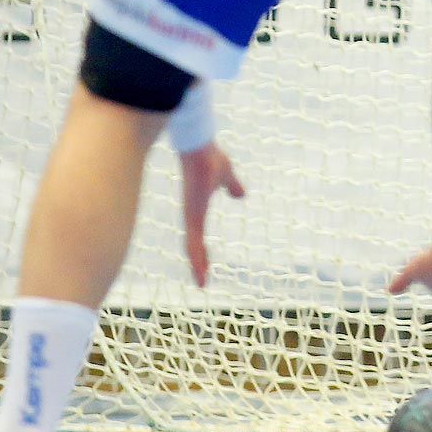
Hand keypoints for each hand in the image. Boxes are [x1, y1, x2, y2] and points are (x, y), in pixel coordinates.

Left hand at [179, 141, 245, 286]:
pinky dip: (197, 259)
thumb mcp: (227, 176)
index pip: (197, 232)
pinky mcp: (193, 216)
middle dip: (198, 260)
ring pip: (192, 247)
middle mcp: (192, 214)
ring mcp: (191, 216)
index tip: (204, 261)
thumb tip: (241, 194)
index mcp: (197, 207)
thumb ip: (232, 186)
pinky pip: (194, 243)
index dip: (201, 247)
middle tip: (202, 278)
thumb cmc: (209, 157)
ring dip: (198, 265)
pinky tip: (201, 274)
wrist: (199, 149)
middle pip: (193, 243)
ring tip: (202, 282)